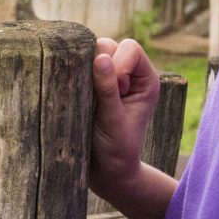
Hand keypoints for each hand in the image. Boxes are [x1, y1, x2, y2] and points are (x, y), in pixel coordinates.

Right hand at [90, 37, 160, 198]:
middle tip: (97, 97)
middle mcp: (128, 75)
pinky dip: (72, 77)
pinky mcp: (88, 86)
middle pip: (109, 46)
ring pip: (89, 54)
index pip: (131, 49)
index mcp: (145, 80)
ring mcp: (107, 79)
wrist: (104, 173)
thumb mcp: (113, 121)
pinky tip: (74, 98)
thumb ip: (108, 89)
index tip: (113, 91)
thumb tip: (100, 57)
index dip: (118, 62)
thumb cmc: (116, 151)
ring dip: (83, 71)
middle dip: (98, 65)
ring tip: (85, 98)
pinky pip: (76, 68)